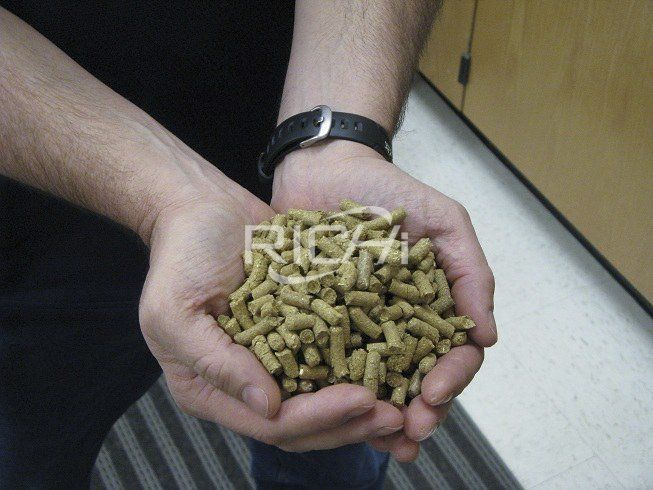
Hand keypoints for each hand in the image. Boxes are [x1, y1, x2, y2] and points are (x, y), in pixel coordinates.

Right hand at [138, 180, 402, 451]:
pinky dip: (362, 364)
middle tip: (397, 415)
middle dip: (350, 421)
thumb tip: (268, 407)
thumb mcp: (177, 312)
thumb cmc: (182, 256)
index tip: (362, 399)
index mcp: (210, 389)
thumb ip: (217, 363)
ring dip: (363, 402)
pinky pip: (333, 356)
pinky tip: (396, 360)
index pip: (271, 423)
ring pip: (324, 396)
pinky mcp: (299, 331)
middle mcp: (246, 382)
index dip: (318, 418)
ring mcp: (275, 359)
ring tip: (405, 397)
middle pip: (304, 421)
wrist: (203, 207)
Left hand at [271, 141, 496, 460]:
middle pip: (415, 377)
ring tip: (377, 440)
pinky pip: (326, 362)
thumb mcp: (443, 220)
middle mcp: (398, 322)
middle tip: (408, 434)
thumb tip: (489, 336)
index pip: (454, 352)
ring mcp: (357, 325)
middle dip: (417, 410)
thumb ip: (471, 271)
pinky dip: (332, 390)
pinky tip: (330, 411)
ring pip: (374, 381)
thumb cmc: (387, 190)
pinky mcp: (317, 322)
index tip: (434, 394)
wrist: (325, 169)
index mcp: (434, 304)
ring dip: (379, 414)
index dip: (451, 377)